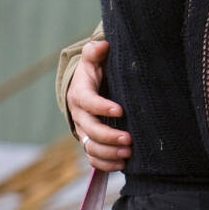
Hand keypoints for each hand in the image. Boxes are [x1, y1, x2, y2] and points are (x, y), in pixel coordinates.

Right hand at [68, 39, 131, 170]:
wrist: (84, 91)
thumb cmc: (93, 74)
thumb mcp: (93, 60)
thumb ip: (96, 52)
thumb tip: (103, 45)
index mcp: (80, 95)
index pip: (88, 102)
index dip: (102, 107)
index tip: (120, 110)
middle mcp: (79, 116)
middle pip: (90, 130)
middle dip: (109, 136)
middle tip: (129, 138)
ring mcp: (83, 131)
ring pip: (90, 147)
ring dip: (109, 153)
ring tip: (129, 153)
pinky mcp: (89, 143)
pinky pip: (93, 158)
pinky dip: (105, 164)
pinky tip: (122, 165)